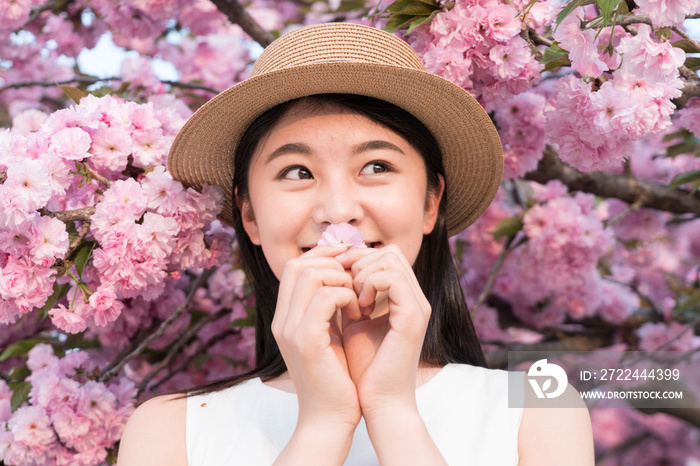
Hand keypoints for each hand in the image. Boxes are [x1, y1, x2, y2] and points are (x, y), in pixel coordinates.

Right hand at [272, 245, 363, 429]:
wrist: (330, 420)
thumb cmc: (336, 379)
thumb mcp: (329, 335)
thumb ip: (329, 308)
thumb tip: (344, 275)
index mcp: (286, 318)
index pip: (295, 267)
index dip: (323, 257)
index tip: (350, 263)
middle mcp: (282, 321)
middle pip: (299, 265)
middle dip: (333, 263)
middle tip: (356, 280)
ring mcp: (290, 330)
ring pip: (311, 275)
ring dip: (342, 280)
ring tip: (358, 302)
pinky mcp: (306, 341)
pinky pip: (325, 297)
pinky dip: (347, 297)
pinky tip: (359, 315)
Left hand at [337, 245, 430, 417]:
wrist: (377, 404)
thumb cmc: (361, 369)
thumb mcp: (351, 322)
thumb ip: (348, 295)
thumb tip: (331, 268)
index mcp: (402, 299)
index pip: (384, 255)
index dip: (356, 260)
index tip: (337, 281)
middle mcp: (414, 298)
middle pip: (390, 251)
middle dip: (358, 263)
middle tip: (343, 290)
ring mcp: (417, 306)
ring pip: (391, 258)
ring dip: (362, 274)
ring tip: (352, 302)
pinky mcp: (414, 317)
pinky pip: (392, 278)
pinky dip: (369, 285)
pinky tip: (359, 309)